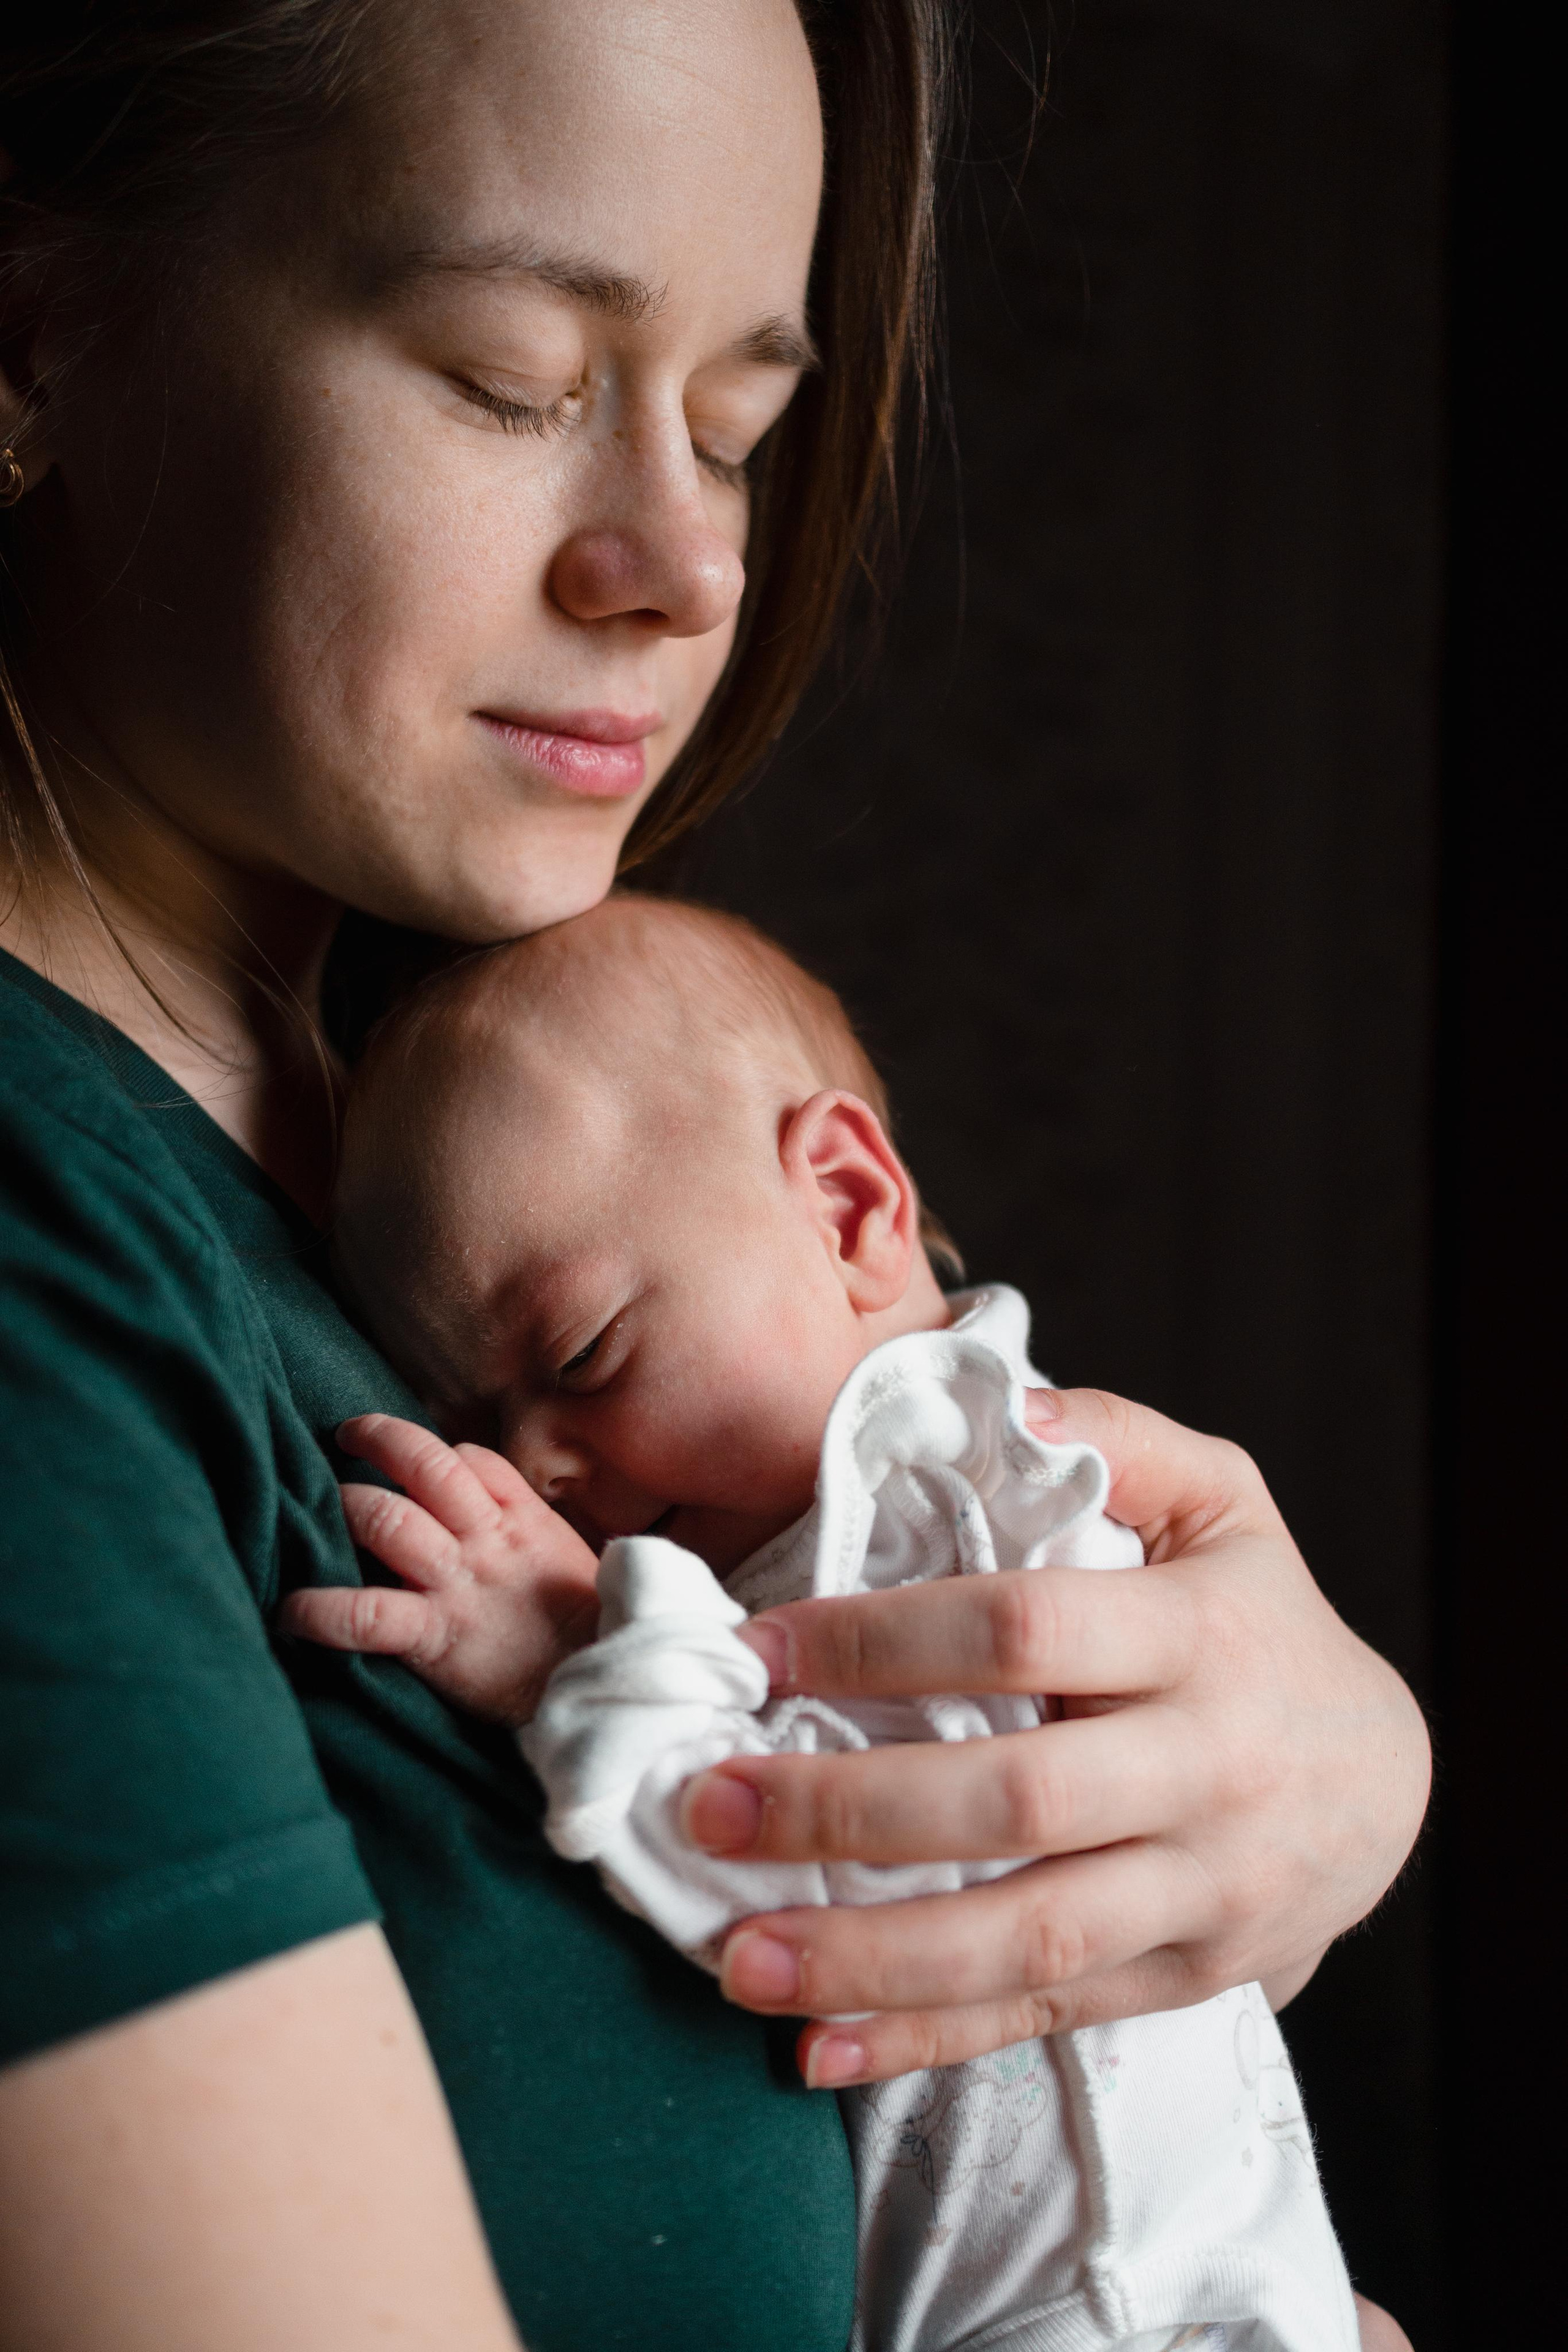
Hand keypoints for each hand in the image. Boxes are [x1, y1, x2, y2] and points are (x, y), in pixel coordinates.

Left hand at [279, 1414, 600, 1724]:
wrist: (602, 1686)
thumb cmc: (584, 1631)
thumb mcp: (564, 1561)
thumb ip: (523, 1529)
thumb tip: (480, 1512)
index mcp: (522, 1521)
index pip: (470, 1459)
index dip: (433, 1452)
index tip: (409, 1463)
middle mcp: (487, 1541)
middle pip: (425, 1465)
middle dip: (377, 1438)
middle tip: (346, 1437)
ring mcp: (459, 1584)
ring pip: (389, 1519)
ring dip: (345, 1505)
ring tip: (315, 1506)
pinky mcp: (435, 1636)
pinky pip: (365, 1613)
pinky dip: (319, 1610)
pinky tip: (290, 1612)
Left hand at [679, 1388, 1430, 2086]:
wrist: (1387, 1784)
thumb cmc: (1262, 1618)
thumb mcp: (1224, 1501)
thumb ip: (1119, 1438)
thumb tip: (1003, 1401)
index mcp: (1196, 1635)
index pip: (1021, 1631)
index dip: (881, 1640)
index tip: (757, 1649)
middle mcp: (1205, 1770)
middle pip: (1012, 1802)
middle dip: (844, 1811)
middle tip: (705, 1805)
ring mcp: (1199, 1891)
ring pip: (1026, 1939)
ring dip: (866, 1956)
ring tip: (730, 1956)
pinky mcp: (1182, 1978)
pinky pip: (1044, 2019)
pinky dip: (926, 2041)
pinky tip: (815, 2048)